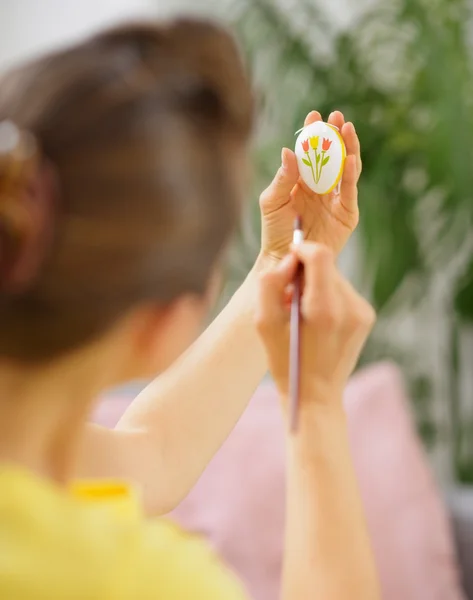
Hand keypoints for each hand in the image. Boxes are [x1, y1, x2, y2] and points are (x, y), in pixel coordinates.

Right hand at [255, 242, 374, 403]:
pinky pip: (343, 291)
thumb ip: (270, 284)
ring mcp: (362, 312)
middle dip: (306, 273)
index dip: (302, 249)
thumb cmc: (284, 360)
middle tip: (289, 297)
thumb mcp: (263, 323)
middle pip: (327, 265)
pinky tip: (318, 321)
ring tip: (302, 313)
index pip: (320, 255)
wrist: (316, 396)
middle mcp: (349, 308)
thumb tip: (289, 261)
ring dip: (316, 285)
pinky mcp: (366, 316)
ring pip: (335, 277)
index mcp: (323, 310)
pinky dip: (328, 297)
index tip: (289, 261)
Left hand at [258, 111, 360, 264]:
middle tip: (336, 116)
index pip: (310, 152)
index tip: (314, 115)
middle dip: (335, 134)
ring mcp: (335, 199)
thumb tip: (289, 151)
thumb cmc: (274, 231)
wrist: (286, 258)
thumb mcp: (272, 202)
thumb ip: (282, 178)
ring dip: (348, 148)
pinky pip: (350, 191)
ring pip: (345, 168)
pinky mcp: (347, 214)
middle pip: (332, 155)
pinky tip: (349, 159)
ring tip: (346, 129)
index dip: (313, 133)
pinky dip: (350, 174)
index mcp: (302, 181)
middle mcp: (321, 187)